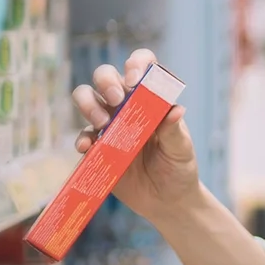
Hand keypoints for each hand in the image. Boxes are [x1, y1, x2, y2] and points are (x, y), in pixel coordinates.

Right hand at [72, 48, 202, 223]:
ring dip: (89, 105)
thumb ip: (175, 130)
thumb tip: (176, 110)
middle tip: (116, 100)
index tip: (135, 79)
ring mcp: (109, 124)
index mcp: (151, 99)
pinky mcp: (97, 146)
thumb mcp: (182, 149)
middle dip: (106, 81)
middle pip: (105, 76)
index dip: (136, 64)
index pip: (141, 67)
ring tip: (102, 125)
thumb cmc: (179, 168)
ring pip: (86, 98)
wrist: (167, 201)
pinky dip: (82, 139)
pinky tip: (88, 147)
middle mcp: (126, 105)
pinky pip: (82, 135)